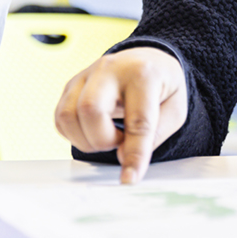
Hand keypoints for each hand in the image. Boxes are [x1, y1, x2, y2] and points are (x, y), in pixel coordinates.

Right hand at [54, 46, 186, 183]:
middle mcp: (110, 69)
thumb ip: (155, 133)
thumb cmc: (162, 85)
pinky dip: (74, 134)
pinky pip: (60, 118)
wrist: (147, 58)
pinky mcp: (71, 85)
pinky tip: (94, 131)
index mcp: (143, 74)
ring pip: (68, 115)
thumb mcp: (175, 108)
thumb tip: (124, 157)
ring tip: (108, 135)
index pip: (137, 120)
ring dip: (86, 139)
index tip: (130, 179)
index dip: (134, 154)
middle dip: (103, 140)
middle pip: (90, 109)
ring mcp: (86, 75)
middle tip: (119, 141)